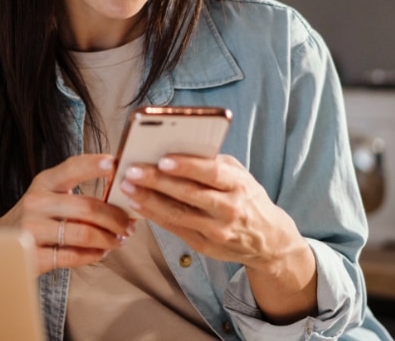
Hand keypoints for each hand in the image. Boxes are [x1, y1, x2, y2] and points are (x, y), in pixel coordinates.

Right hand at [0, 154, 130, 274]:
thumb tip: (121, 191)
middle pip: (87, 207)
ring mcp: (31, 230)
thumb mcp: (49, 195)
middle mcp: (35, 202)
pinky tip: (100, 252)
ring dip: (108, 239)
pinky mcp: (33, 255)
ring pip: (83, 234)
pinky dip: (93, 255)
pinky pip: (73, 256)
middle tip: (129, 225)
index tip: (116, 165)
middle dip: (115, 218)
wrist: (1, 244)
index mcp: (43, 182)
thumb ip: (76, 190)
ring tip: (118, 240)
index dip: (95, 165)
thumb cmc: (37, 217)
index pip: (72, 167)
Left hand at [117, 153, 317, 322]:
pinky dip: (153, 215)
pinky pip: (174, 228)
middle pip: (189, 194)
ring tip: (127, 186)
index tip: (162, 159)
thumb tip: (178, 149)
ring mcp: (217, 230)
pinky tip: (136, 204)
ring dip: (148, 200)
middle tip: (132, 170)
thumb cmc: (247, 197)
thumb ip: (214, 163)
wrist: (268, 239)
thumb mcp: (240, 175)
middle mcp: (230, 209)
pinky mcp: (205, 245)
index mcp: (240, 185)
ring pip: (178, 214)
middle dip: (157, 182)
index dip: (187, 166)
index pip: (212, 173)